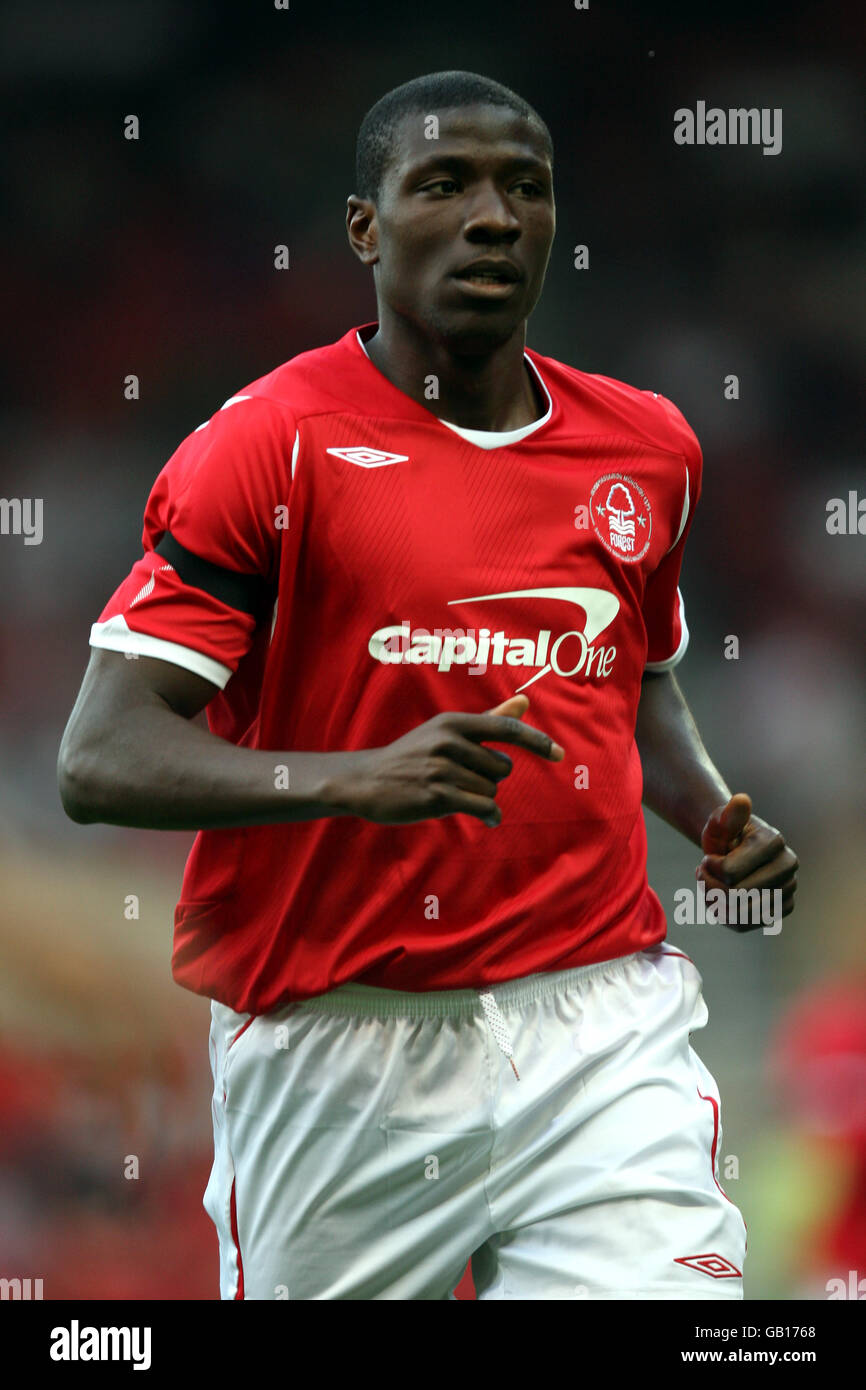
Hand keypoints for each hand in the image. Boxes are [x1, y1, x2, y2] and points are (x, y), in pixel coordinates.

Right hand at [341, 694, 563, 826]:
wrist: (367, 781)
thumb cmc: (413, 755)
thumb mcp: (446, 732)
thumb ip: (489, 720)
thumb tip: (524, 701)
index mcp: (454, 722)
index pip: (506, 729)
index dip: (536, 742)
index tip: (560, 754)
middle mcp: (449, 742)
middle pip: (502, 768)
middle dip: (491, 779)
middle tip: (463, 780)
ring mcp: (442, 769)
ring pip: (492, 790)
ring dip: (481, 798)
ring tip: (456, 794)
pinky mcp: (437, 796)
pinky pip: (482, 807)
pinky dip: (490, 816)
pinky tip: (488, 819)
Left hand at [697, 792, 798, 929]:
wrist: (734, 849)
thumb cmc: (725, 835)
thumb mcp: (720, 821)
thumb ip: (727, 814)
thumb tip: (741, 800)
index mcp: (774, 842)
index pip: (730, 872)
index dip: (709, 868)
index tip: (708, 858)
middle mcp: (788, 866)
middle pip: (737, 895)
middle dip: (710, 886)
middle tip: (702, 874)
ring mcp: (789, 888)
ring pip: (742, 914)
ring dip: (715, 904)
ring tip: (707, 888)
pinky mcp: (783, 908)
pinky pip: (747, 925)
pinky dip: (725, 917)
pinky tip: (717, 901)